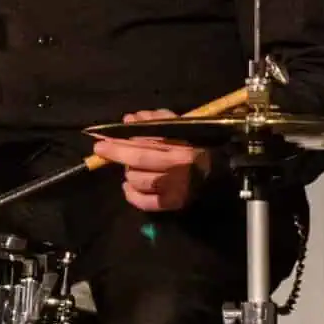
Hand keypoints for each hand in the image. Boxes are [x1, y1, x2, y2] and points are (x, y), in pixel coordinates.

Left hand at [91, 108, 210, 212]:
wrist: (222, 172)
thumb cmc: (198, 146)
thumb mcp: (181, 128)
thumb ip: (155, 122)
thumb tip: (130, 119)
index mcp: (180, 148)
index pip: (144, 144)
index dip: (120, 142)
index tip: (103, 139)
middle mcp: (177, 169)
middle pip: (138, 161)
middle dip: (117, 153)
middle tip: (101, 148)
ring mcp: (173, 189)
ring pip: (137, 180)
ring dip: (129, 172)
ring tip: (131, 167)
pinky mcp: (171, 204)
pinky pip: (144, 202)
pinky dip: (131, 194)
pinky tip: (128, 186)